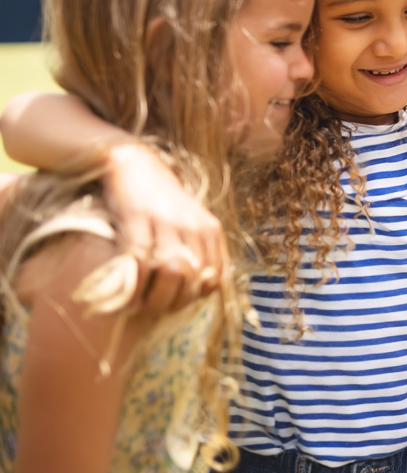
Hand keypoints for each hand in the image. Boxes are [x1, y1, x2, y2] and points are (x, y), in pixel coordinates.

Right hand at [102, 143, 225, 314]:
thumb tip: (202, 289)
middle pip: (193, 277)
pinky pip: (137, 257)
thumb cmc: (162, 201)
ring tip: (139, 305)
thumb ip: (199, 250)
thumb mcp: (191, 222)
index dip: (197, 297)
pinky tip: (125, 292)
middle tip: (154, 309)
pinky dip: (132, 280)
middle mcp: (192, 225)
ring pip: (170, 270)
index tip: (177, 303)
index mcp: (210, 229)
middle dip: (173, 302)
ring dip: (154, 295)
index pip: (216, 276)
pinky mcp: (136, 217)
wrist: (135, 163)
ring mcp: (165, 221)